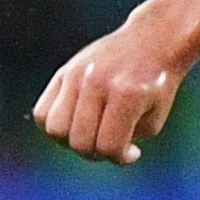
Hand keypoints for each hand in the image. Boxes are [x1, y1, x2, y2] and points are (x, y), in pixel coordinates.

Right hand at [35, 13, 187, 163]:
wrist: (151, 41)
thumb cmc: (157, 86)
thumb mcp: (153, 120)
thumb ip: (124, 142)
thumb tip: (94, 152)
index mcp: (127, 94)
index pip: (108, 146)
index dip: (120, 158)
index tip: (133, 151)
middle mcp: (97, 82)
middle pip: (79, 141)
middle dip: (95, 153)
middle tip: (111, 143)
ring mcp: (76, 75)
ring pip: (54, 129)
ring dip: (71, 141)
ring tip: (91, 133)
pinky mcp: (64, 72)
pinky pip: (42, 112)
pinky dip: (54, 127)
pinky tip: (76, 123)